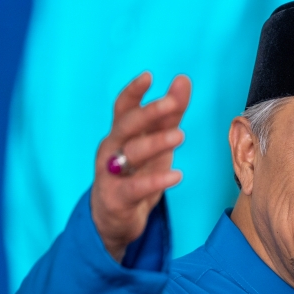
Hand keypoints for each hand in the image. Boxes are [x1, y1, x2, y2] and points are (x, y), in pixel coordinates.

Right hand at [91, 73, 191, 260]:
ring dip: (155, 143)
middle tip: (173, 104)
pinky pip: (135, 188)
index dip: (133, 91)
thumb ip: (169, 114)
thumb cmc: (136, 173)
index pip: (123, 107)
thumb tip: (183, 79)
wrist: (113, 218)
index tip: (149, 75)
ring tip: (180, 135)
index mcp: (120, 133)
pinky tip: (177, 176)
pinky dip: (156, 181)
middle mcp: (111, 149)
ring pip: (131, 154)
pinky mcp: (116, 198)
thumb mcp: (155, 142)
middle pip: (126, 126)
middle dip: (148, 113)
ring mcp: (110, 173)